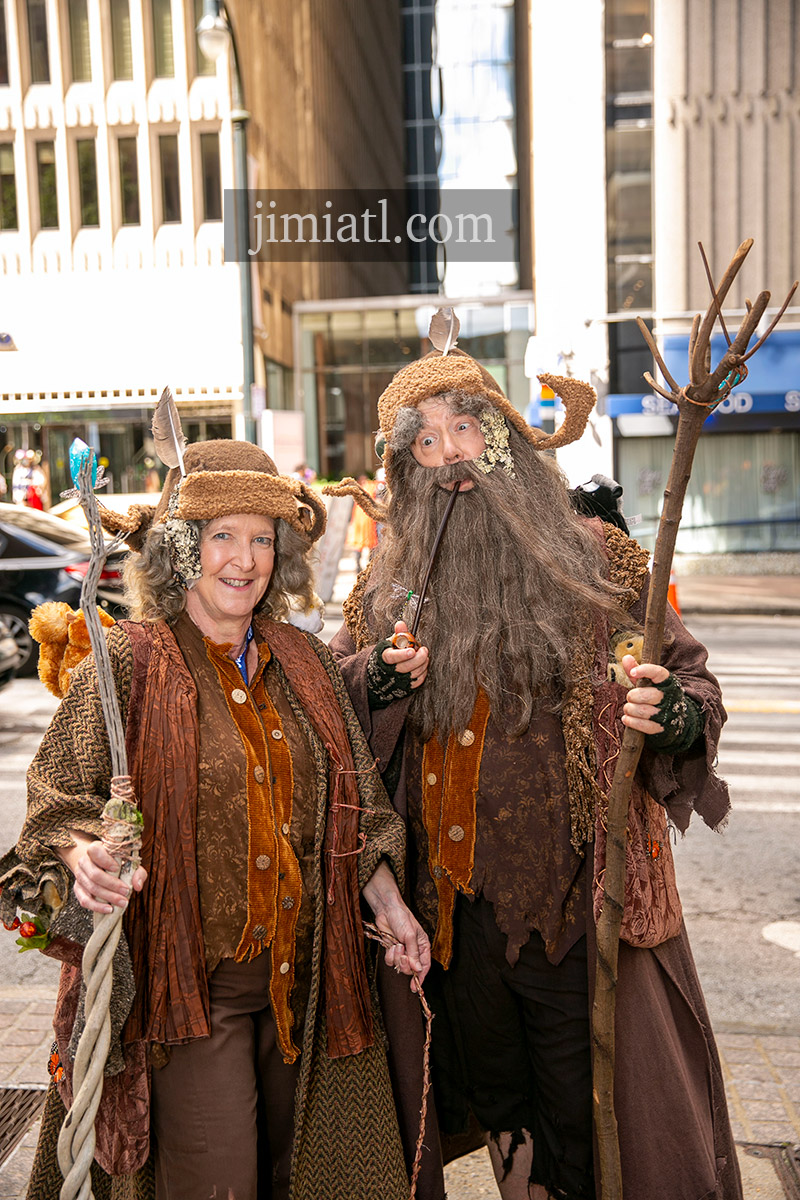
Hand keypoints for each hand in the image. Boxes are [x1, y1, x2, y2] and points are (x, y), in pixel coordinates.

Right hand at [60, 832, 146, 913]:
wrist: (96, 864)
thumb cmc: (116, 863)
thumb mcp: (128, 862)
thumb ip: (136, 872)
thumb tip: (137, 886)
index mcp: (95, 849)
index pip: (94, 851)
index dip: (105, 860)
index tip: (117, 867)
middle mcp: (84, 861)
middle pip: (94, 874)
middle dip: (112, 885)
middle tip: (126, 892)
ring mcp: (79, 875)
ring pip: (91, 888)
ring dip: (108, 897)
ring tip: (122, 903)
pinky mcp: (77, 889)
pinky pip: (84, 900)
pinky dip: (97, 906)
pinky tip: (109, 909)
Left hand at [362, 861, 430, 985]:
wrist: (386, 910)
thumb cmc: (402, 918)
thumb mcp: (410, 936)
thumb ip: (414, 954)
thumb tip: (418, 970)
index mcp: (423, 946)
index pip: (424, 966)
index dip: (420, 978)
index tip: (415, 988)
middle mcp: (413, 950)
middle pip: (410, 969)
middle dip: (405, 965)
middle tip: (402, 955)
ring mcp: (402, 951)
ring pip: (399, 965)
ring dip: (396, 957)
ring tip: (396, 945)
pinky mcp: (392, 949)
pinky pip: (390, 961)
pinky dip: (389, 954)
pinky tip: (390, 944)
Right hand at [381, 621, 428, 688]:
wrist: (384, 672)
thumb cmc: (391, 654)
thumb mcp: (392, 642)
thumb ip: (399, 633)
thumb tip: (401, 624)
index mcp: (385, 657)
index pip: (392, 657)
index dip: (402, 655)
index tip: (412, 651)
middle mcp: (390, 671)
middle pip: (405, 668)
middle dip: (418, 659)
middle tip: (424, 650)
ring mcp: (398, 680)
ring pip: (413, 674)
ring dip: (422, 664)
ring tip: (424, 656)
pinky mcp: (406, 687)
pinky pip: (418, 681)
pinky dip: (423, 673)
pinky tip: (423, 665)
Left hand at [620, 656, 669, 734]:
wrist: (675, 719)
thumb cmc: (656, 696)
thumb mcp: (648, 682)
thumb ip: (636, 670)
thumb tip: (626, 657)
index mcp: (667, 682)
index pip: (658, 672)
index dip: (644, 671)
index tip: (633, 673)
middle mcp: (669, 697)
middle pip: (644, 695)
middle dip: (632, 696)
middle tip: (631, 697)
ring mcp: (666, 714)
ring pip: (641, 710)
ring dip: (630, 709)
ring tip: (629, 708)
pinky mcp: (661, 728)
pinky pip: (642, 725)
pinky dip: (630, 721)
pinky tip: (627, 718)